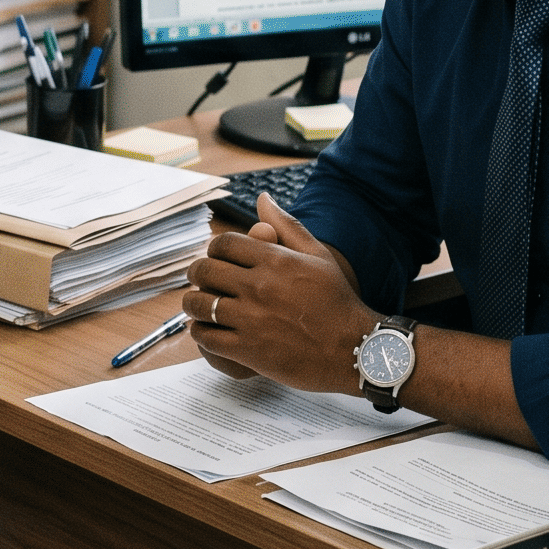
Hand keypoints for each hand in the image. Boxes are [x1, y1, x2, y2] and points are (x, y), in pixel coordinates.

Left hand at [182, 195, 376, 393]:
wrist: (353, 349)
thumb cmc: (338, 301)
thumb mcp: (318, 256)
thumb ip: (287, 225)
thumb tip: (263, 198)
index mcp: (274, 260)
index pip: (223, 244)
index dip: (213, 250)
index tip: (216, 258)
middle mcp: (259, 286)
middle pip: (204, 271)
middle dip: (197, 274)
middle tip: (201, 281)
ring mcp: (251, 319)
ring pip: (199, 304)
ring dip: (194, 304)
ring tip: (200, 306)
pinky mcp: (248, 350)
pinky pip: (206, 337)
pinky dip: (201, 333)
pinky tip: (209, 331)